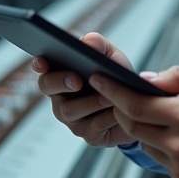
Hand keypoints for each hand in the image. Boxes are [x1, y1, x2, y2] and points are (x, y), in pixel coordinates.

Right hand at [32, 33, 136, 147]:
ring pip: (69, 111)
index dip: (39, 63)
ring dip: (89, 102)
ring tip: (107, 96)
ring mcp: (72, 118)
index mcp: (61, 73)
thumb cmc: (117, 76)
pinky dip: (106, 117)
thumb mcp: (110, 55)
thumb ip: (98, 44)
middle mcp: (60, 96)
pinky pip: (93, 127)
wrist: (139, 105)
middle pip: (47, 87)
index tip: (42, 61)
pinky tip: (116, 111)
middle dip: (60, 82)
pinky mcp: (89, 134)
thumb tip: (87, 43)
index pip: (42, 67)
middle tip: (77, 80)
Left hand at [90, 66, 178, 177]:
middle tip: (120, 93)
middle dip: (121, 107)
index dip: (111, 91)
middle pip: (131, 125)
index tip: (98, 80)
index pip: (134, 103)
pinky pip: (158, 158)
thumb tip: (146, 78)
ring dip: (140, 127)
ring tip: (157, 113)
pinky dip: (158, 144)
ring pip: (142, 143)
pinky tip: (175, 133)